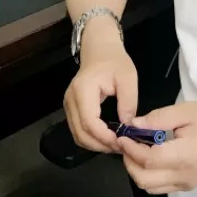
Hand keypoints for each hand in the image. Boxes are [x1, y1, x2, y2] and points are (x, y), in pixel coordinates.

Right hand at [64, 31, 137, 153]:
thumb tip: (128, 126)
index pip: (89, 122)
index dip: (104, 137)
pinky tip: (106, 138)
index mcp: (83, 90)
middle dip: (100, 145)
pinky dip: (91, 138)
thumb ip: (128, 102)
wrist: (99, 49)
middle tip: (121, 147)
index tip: (121, 141)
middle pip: (80, 133)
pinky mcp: (71, 108)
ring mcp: (68, 105)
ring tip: (115, 145)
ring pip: (77, 135)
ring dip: (95, 144)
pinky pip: (78, 129)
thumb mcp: (128, 77)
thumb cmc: (114, 60)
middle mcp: (71, 100)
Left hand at [118, 102, 196, 193]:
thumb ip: (159, 118)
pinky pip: (159, 187)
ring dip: (136, 170)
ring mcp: (184, 185)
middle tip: (127, 144)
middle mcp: (183, 176)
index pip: (149, 160)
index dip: (131, 149)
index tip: (123, 135)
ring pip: (149, 187)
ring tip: (137, 150)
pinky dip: (148, 175)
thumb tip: (133, 125)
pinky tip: (150, 158)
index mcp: (184, 156)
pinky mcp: (186, 187)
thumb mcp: (187, 111)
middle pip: (144, 179)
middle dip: (129, 162)